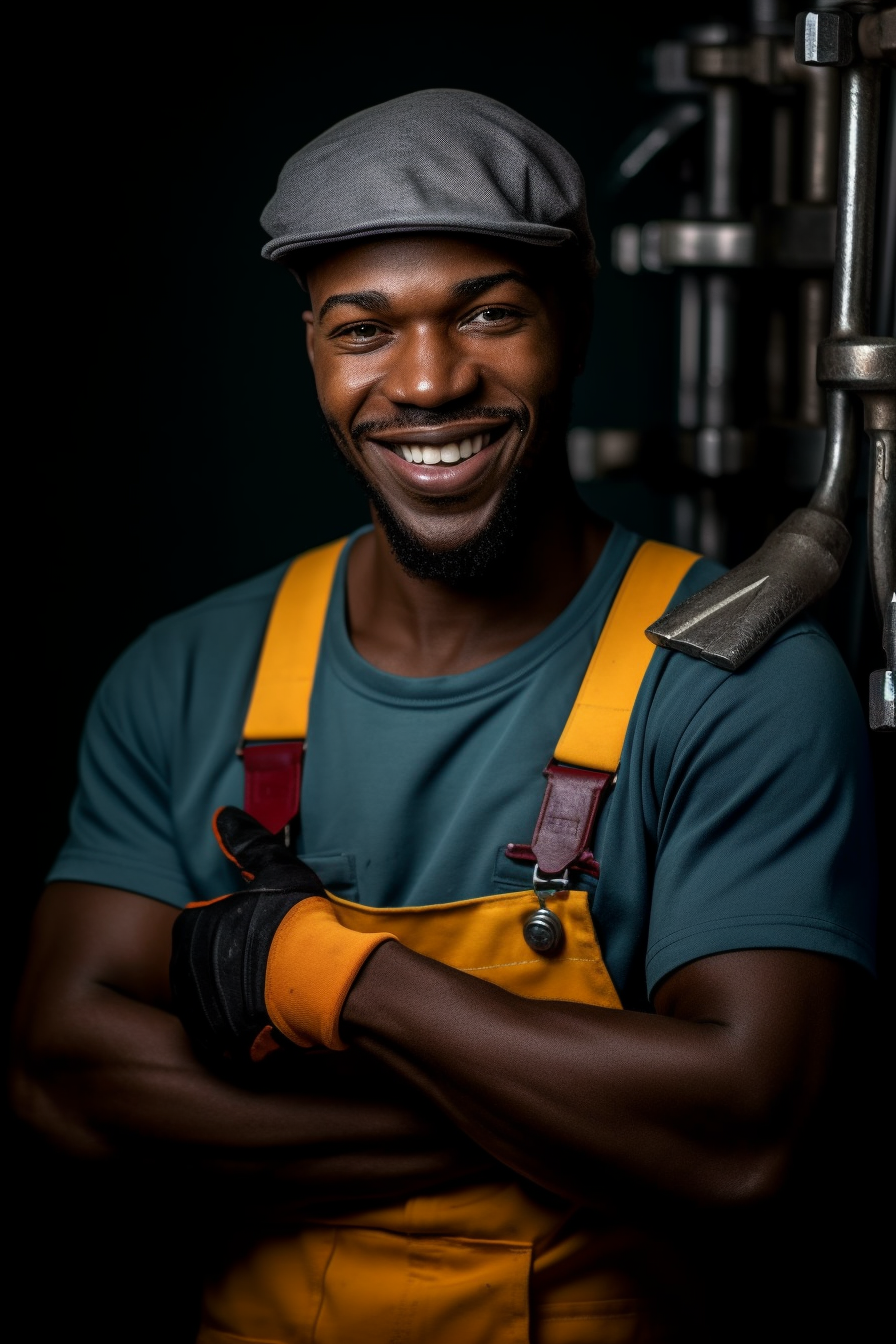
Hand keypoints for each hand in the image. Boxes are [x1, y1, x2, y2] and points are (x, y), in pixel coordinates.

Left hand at [170, 807, 326, 1069]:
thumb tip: (224, 815)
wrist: (322, 980)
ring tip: (271, 995)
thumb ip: (247, 843)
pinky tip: (267, 1021)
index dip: (235, 932)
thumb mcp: (277, 870)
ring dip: (234, 1000)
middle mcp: (184, 971)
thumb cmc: (298, 922)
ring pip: (212, 1002)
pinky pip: (222, 1037)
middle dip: (230, 968)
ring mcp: (198, 1010)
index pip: (203, 928)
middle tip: (268, 968)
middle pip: (205, 967)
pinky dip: (241, 1031)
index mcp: (191, 928)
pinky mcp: (217, 1043)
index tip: (261, 938)